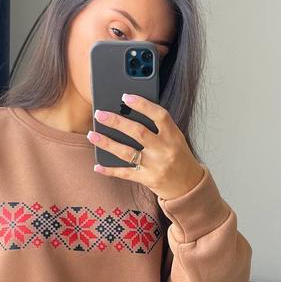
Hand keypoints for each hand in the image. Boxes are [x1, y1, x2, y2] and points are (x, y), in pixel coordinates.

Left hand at [89, 93, 204, 199]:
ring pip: (127, 152)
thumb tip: (128, 112)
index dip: (142, 104)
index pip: (159, 115)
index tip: (125, 97)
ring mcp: (155, 166)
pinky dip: (110, 170)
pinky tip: (97, 165)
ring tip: (92, 135)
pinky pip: (125, 173)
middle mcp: (164, 150)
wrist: (188, 185)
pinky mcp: (147, 179)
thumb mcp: (175, 138)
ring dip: (107, 143)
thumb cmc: (178, 156)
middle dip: (116, 122)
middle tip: (100, 114)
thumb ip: (158, 127)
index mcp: (173, 136)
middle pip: (138, 132)